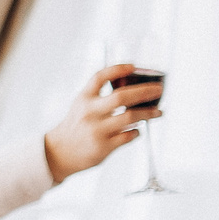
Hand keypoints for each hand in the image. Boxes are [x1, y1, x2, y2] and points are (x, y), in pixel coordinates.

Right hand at [43, 63, 161, 181]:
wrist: (60, 152)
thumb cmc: (76, 127)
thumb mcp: (81, 106)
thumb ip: (99, 96)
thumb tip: (132, 90)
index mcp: (83, 99)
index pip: (99, 77)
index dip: (117, 69)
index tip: (133, 67)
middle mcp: (89, 112)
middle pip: (121, 97)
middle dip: (145, 91)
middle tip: (158, 89)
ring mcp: (96, 130)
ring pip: (130, 117)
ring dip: (148, 113)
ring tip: (158, 112)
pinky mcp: (103, 146)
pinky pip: (129, 136)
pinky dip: (137, 131)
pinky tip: (137, 129)